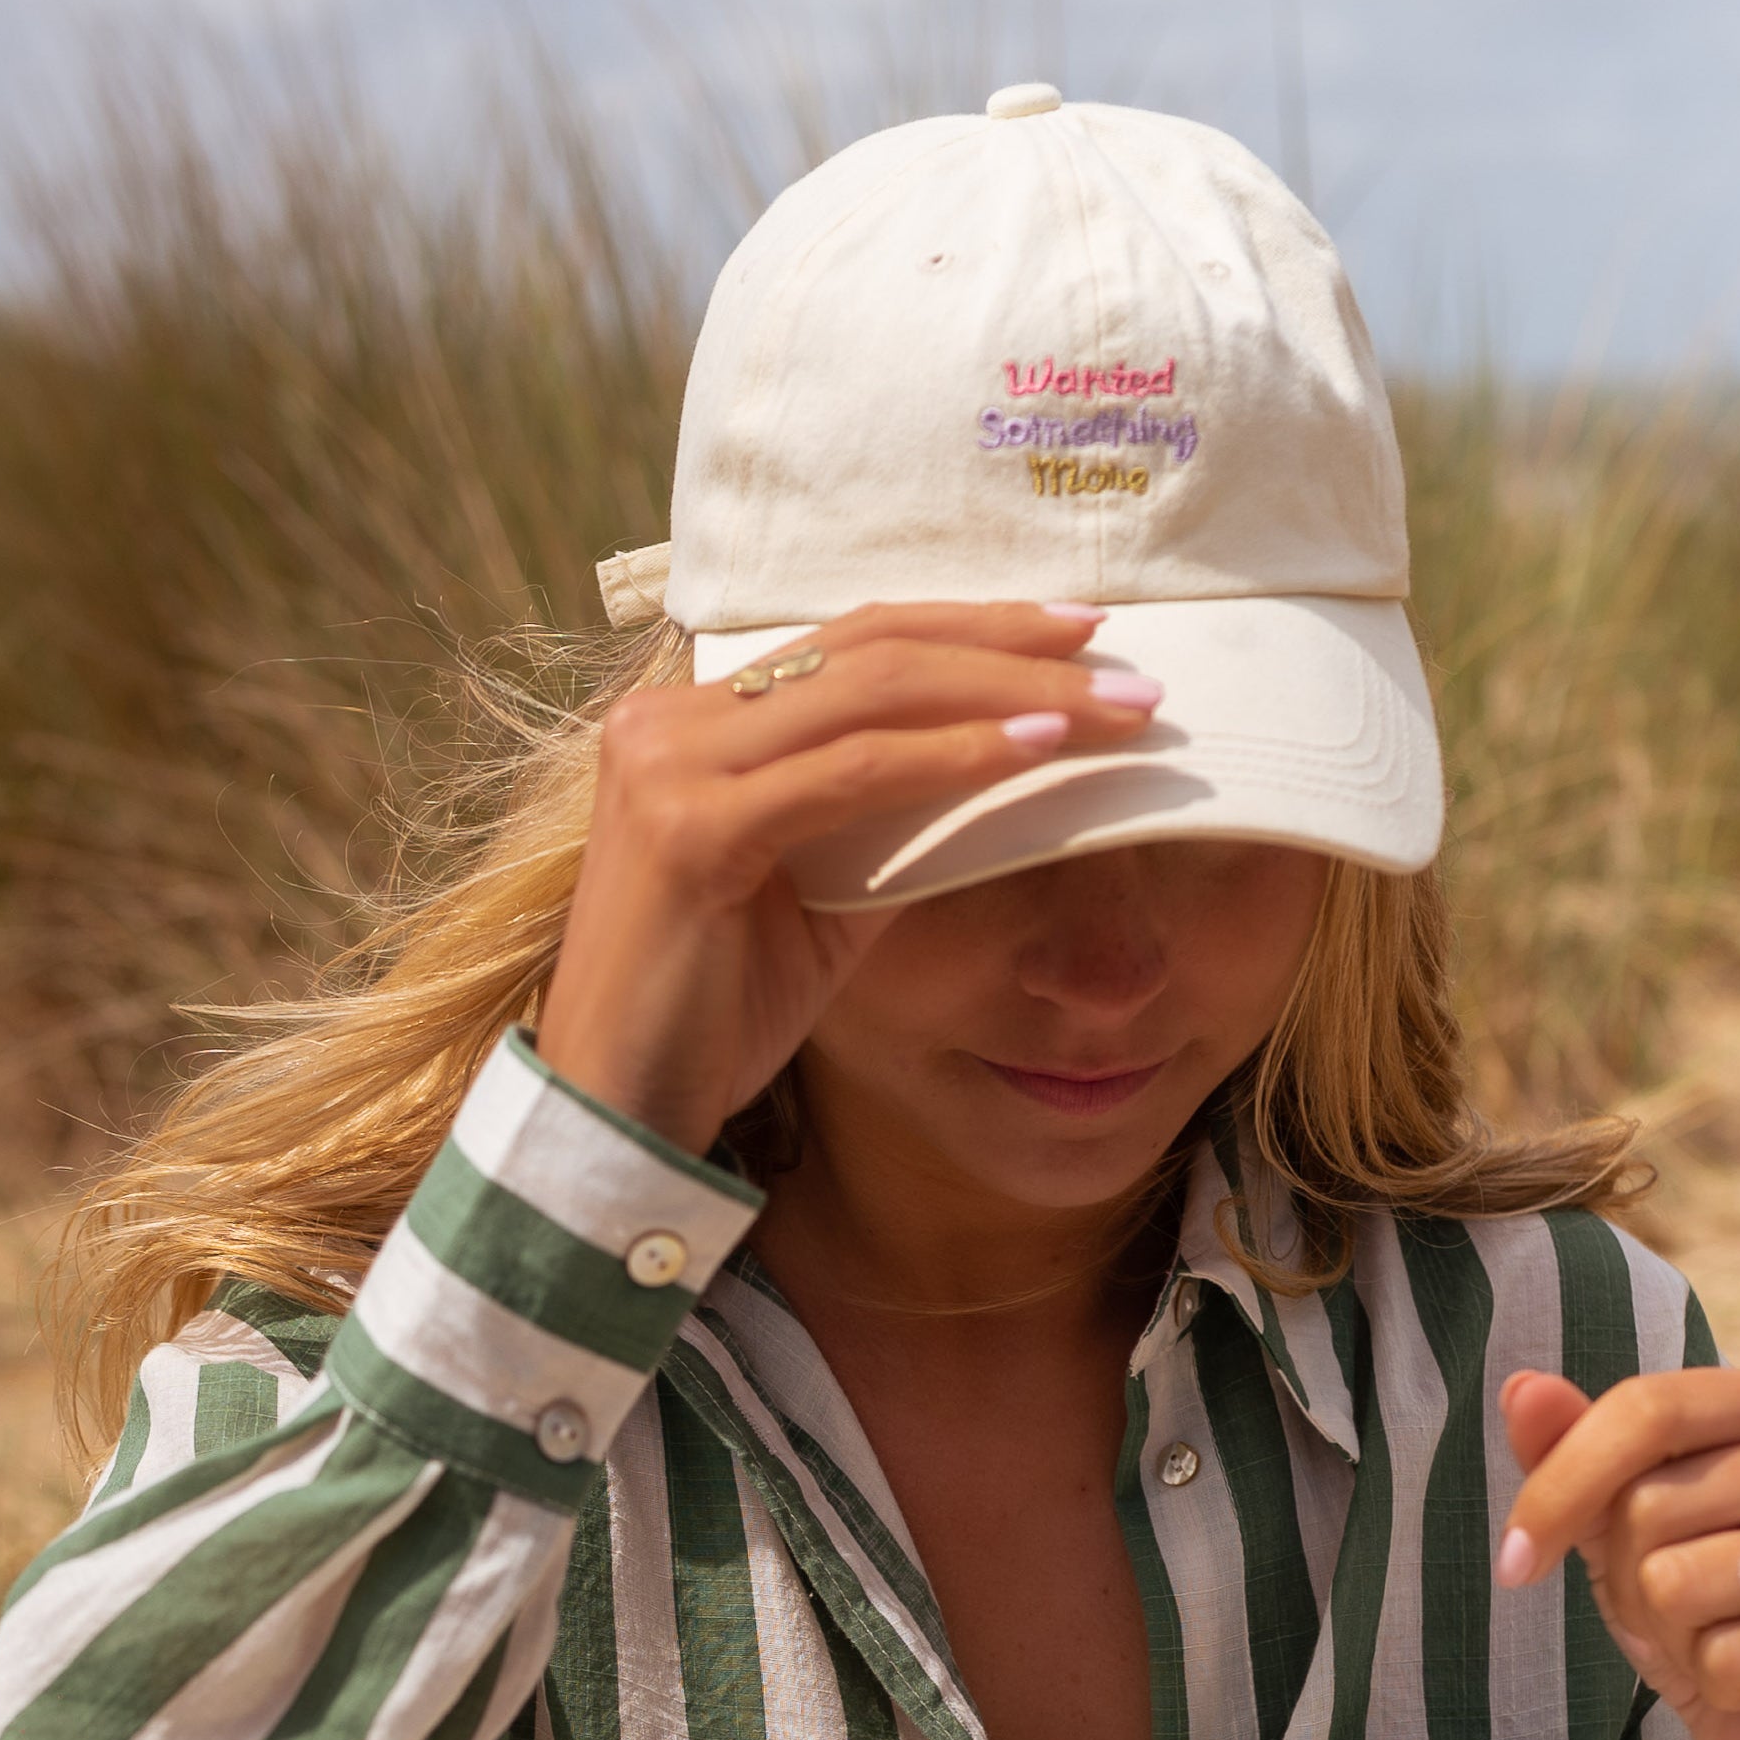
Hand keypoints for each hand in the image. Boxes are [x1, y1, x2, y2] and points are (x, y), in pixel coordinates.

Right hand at [533, 604, 1162, 1152]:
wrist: (620, 1111)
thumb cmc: (718, 1016)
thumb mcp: (821, 899)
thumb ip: (885, 824)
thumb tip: (1006, 770)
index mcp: (691, 722)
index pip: (850, 646)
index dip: (968, 627)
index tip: (1073, 634)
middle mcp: (668, 720)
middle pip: (869, 646)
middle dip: (1007, 644)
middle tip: (1119, 654)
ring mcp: (670, 765)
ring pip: (870, 694)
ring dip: (1006, 693)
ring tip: (1108, 708)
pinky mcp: (689, 830)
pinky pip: (851, 774)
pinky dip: (951, 760)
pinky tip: (1033, 755)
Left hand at [1495, 1363, 1739, 1739]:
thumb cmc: (1702, 1611)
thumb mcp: (1623, 1529)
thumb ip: (1575, 1451)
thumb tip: (1521, 1388)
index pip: (1650, 1407)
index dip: (1559, 1486)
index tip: (1513, 1560)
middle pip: (1654, 1503)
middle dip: (1633, 1580)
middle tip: (1685, 1612)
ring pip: (1680, 1581)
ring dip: (1674, 1637)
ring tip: (1725, 1641)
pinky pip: (1730, 1655)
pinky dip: (1719, 1684)